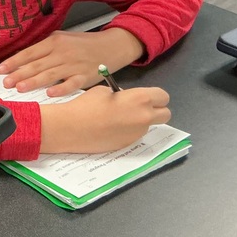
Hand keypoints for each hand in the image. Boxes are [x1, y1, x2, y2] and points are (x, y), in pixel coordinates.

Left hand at [0, 29, 144, 96]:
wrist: (113, 45)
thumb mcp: (62, 40)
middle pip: (37, 64)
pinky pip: (72, 83)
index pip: (30, 53)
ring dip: (34, 81)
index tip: (1, 70)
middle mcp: (63, 52)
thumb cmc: (84, 44)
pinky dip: (61, 88)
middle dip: (19, 74)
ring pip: (50, 74)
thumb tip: (22, 61)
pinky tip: (50, 93)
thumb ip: (44, 49)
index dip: (14, 62)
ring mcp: (74, 65)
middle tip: (6, 82)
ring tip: (20, 88)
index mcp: (54, 42)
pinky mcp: (86, 76)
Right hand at [39, 85, 170, 153]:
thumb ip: (123, 96)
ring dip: (139, 122)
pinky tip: (110, 129)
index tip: (144, 98)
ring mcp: (137, 133)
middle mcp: (144, 117)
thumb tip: (127, 101)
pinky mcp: (127, 144)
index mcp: (141, 99)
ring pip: (148, 126)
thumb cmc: (86, 105)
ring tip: (117, 120)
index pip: (163, 96)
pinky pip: (134, 135)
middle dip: (156, 111)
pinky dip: (127, 131)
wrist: (71, 128)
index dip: (155, 97)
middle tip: (139, 109)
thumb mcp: (106, 91)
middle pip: (165, 114)